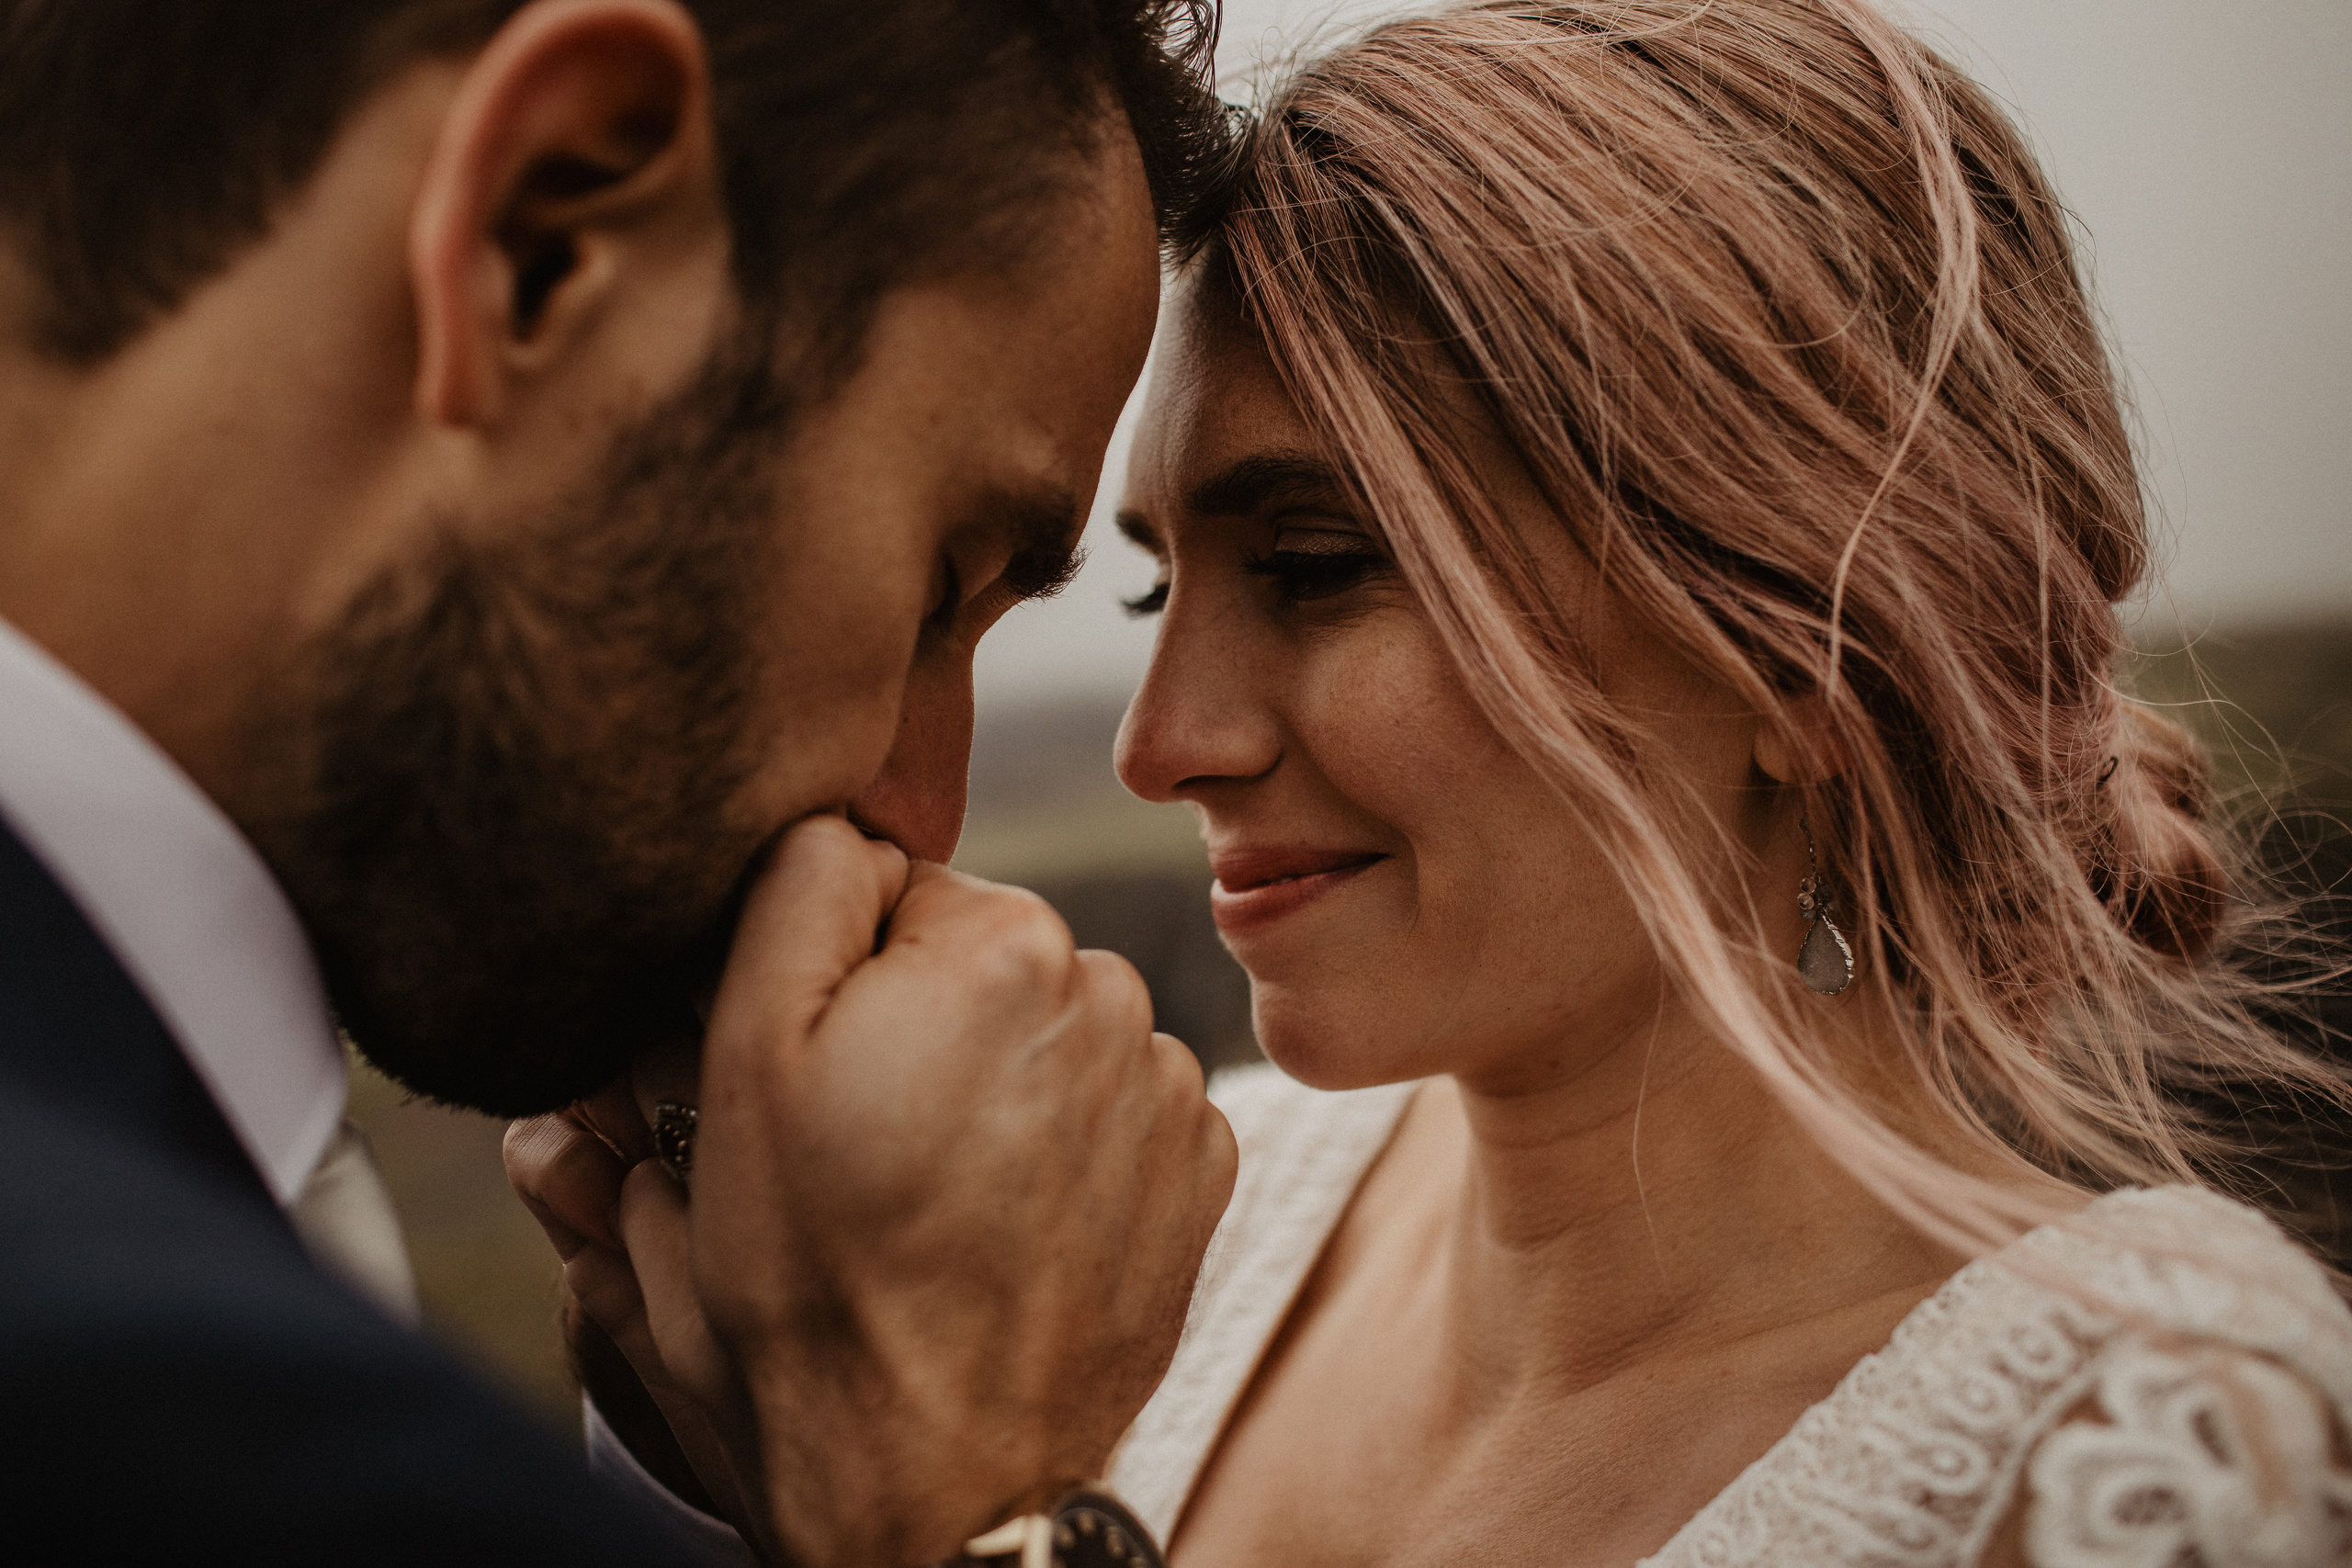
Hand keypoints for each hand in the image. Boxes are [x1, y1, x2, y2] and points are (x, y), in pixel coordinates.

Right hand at [511, 815, 1236, 1565]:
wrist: (939, 1483)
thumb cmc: (818, 1288)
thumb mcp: (742, 1070)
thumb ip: (788, 892)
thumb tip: (831, 825)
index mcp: (995, 939)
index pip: (881, 885)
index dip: (819, 977)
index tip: (801, 1069)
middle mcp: (1109, 986)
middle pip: (970, 957)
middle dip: (911, 1022)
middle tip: (858, 1146)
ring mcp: (1167, 1080)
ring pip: (1044, 1028)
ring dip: (992, 1080)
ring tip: (935, 1197)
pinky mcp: (1203, 1163)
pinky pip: (1113, 1103)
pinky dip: (1065, 1142)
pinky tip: (1009, 1221)